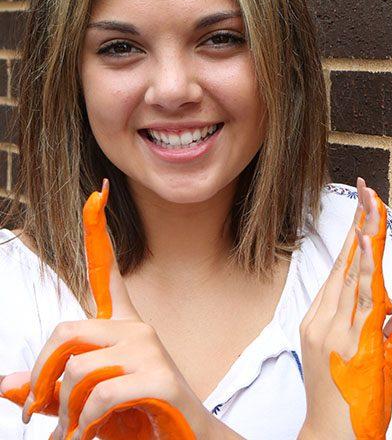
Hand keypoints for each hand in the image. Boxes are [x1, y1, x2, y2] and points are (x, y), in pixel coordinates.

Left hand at [0, 180, 211, 439]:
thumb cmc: (135, 418)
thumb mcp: (83, 402)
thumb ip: (48, 388)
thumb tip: (3, 382)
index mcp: (122, 327)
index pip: (106, 272)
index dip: (98, 232)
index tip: (97, 192)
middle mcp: (138, 329)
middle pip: (65, 332)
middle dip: (40, 378)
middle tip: (35, 414)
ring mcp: (151, 350)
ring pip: (76, 371)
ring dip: (67, 412)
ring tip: (80, 430)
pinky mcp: (160, 378)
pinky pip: (99, 394)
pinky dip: (86, 423)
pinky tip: (95, 431)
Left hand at [298, 178, 391, 439]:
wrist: (330, 437)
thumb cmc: (365, 411)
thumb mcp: (391, 370)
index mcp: (358, 336)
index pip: (367, 276)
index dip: (371, 240)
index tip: (373, 208)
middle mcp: (333, 327)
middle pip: (349, 265)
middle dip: (359, 226)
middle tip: (365, 191)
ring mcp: (316, 328)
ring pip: (337, 275)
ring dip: (351, 243)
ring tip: (360, 211)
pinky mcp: (307, 331)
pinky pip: (327, 291)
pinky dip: (342, 269)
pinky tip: (349, 254)